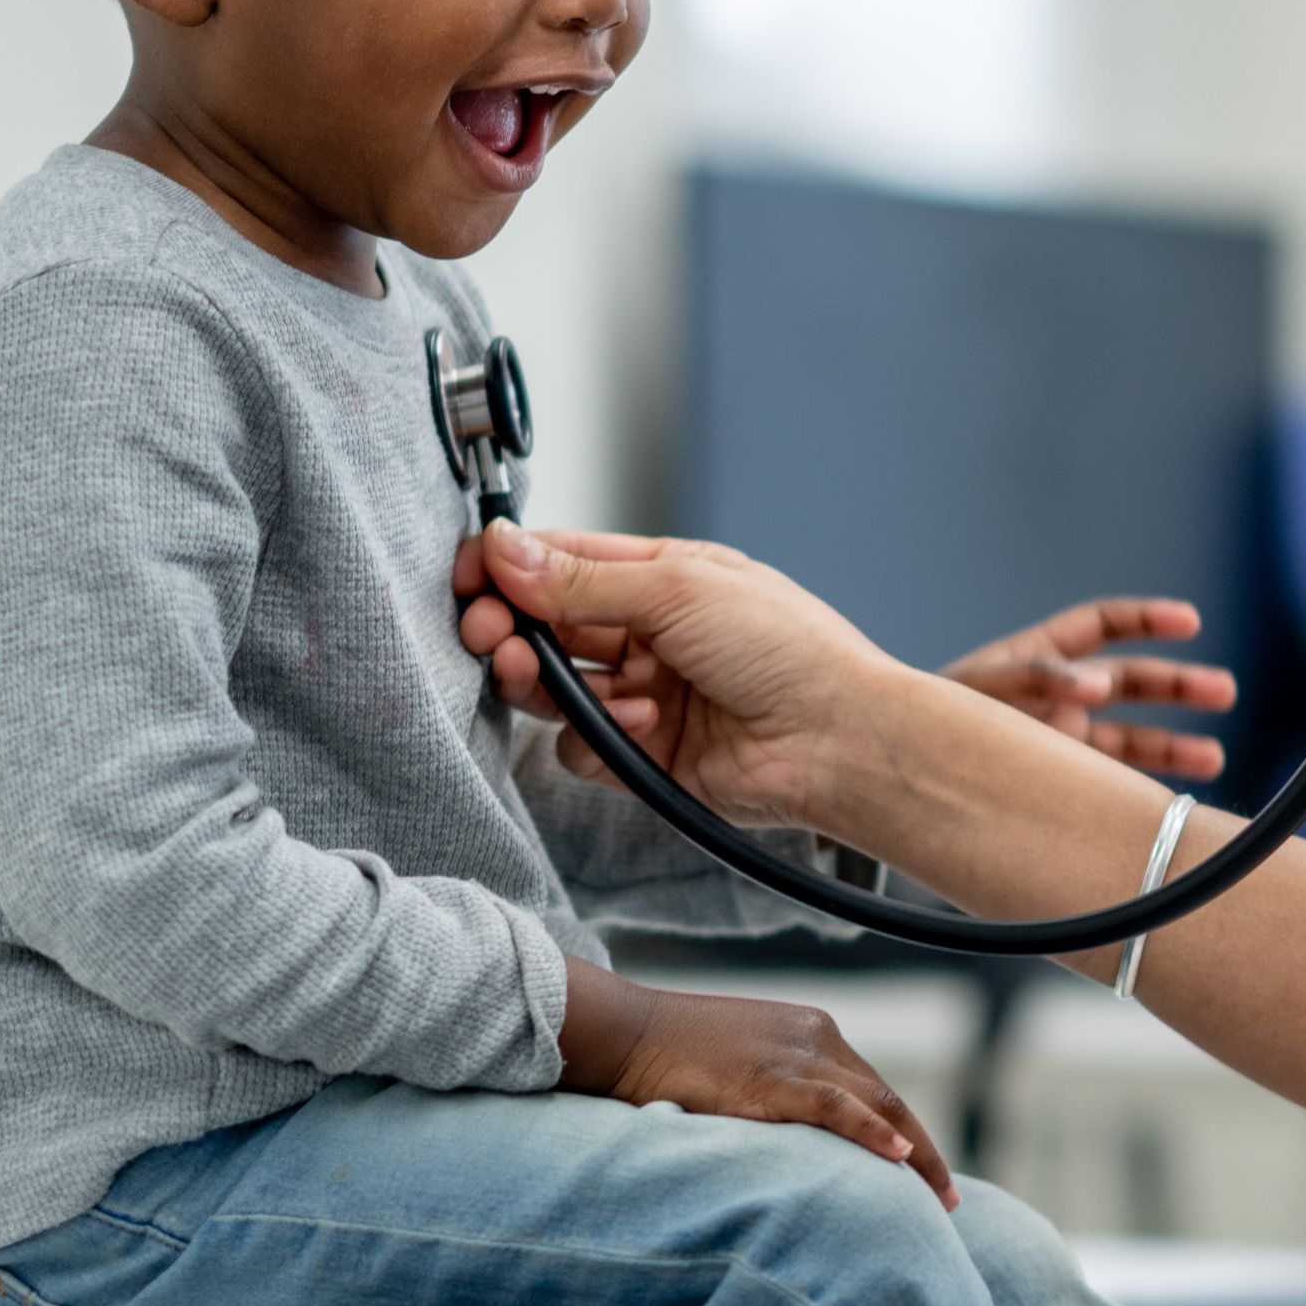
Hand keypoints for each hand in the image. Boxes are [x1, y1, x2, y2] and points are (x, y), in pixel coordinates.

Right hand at [457, 523, 911, 830]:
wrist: (837, 739)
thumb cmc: (788, 649)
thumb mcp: (678, 589)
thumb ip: (582, 580)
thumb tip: (505, 549)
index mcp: (663, 578)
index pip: (563, 562)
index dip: (509, 567)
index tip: (468, 576)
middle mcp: (650, 634)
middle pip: (547, 627)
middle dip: (508, 627)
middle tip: (486, 632)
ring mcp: (646, 696)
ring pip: (554, 689)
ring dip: (536, 680)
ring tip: (530, 672)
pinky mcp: (646, 757)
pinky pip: (583, 748)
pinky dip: (597, 737)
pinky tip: (644, 724)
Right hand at [557, 956, 952, 1206]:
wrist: (627, 1035)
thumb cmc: (671, 1059)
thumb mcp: (741, 1070)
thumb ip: (777, 1095)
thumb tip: (797, 1145)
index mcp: (812, 1032)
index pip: (873, 1089)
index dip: (903, 1132)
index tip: (923, 1172)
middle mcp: (816, 1037)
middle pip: (887, 1098)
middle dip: (921, 1150)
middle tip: (946, 1198)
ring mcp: (797, 1055)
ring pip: (876, 1104)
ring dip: (913, 1154)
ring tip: (938, 1198)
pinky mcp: (773, 1078)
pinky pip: (837, 1107)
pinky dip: (872, 1132)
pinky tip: (898, 1158)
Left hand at [942, 600, 1231, 779]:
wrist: (891, 780)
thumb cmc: (927, 719)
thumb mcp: (980, 686)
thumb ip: (1036, 676)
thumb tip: (1098, 682)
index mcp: (1040, 657)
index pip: (1103, 626)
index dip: (1147, 619)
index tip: (1188, 621)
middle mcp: (1058, 696)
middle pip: (1132, 683)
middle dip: (1178, 686)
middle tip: (1224, 690)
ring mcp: (1060, 742)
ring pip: (1131, 739)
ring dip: (1172, 746)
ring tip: (1213, 755)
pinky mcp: (1056, 782)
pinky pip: (1109, 784)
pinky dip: (1139, 791)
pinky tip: (1171, 803)